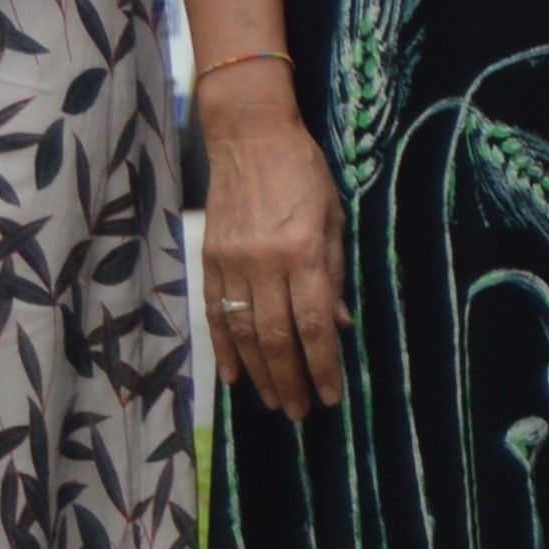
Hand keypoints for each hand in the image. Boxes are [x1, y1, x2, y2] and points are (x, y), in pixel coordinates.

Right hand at [197, 75, 353, 412]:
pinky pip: (215, 314)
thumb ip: (334, 273)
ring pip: (243, 332)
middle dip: (290, 379)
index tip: (330, 395)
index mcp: (303, 253)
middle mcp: (265, 264)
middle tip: (298, 412)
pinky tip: (234, 375)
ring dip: (258, 373)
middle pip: (276, 337)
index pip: (315, 324)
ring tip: (271, 401)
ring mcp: (231, 264)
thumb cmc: (303, 174)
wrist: (249, 137)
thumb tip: (339, 325)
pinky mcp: (209, 260)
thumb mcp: (333, 218)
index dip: (323, 364)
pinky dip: (224, 348)